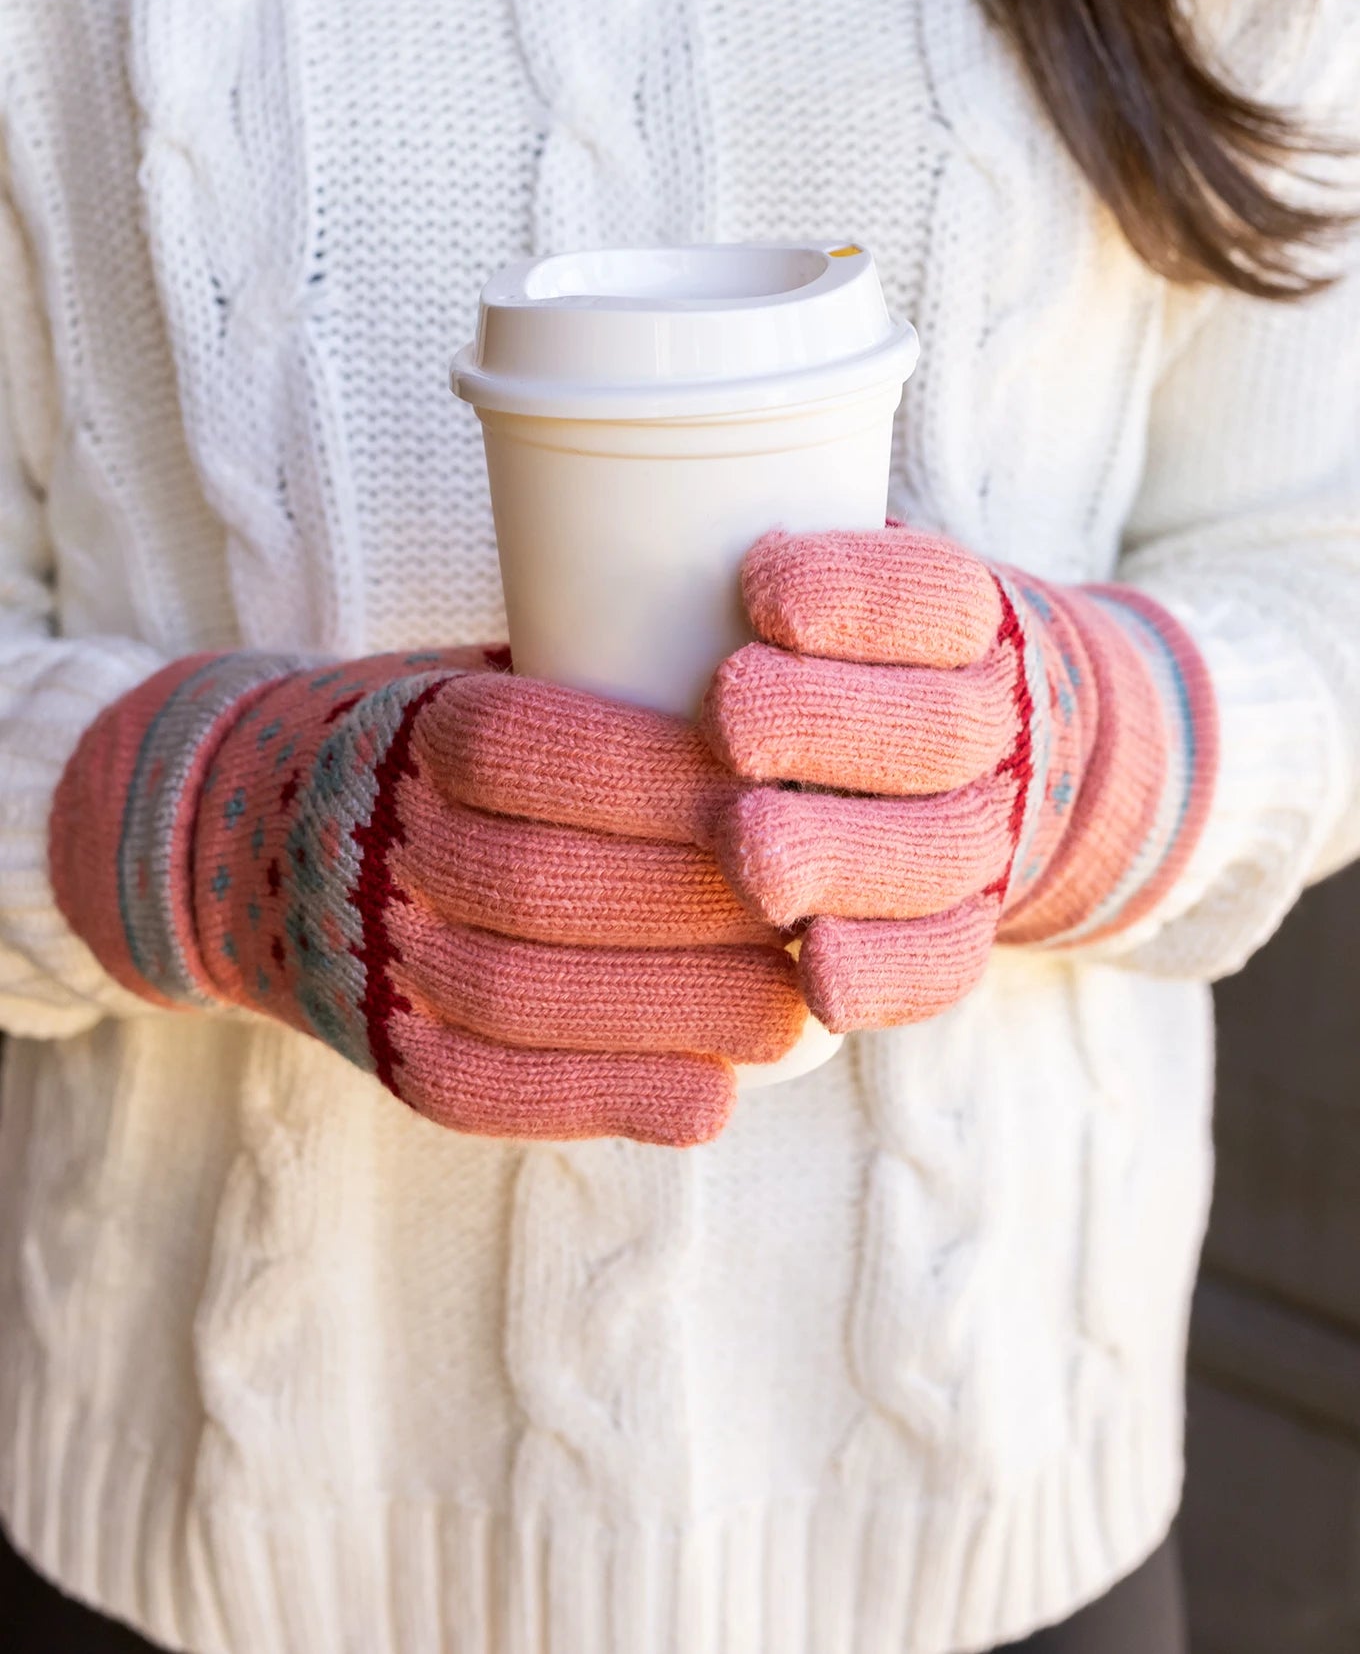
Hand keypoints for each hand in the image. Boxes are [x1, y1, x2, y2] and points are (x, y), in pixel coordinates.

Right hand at [51, 645, 804, 1144]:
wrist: (271, 831)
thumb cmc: (451, 749)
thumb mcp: (504, 680)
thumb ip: (616, 702)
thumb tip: (798, 746)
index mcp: (412, 735)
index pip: (533, 752)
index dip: (662, 778)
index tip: (779, 792)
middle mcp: (376, 848)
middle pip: (539, 884)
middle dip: (690, 906)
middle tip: (813, 916)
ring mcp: (371, 959)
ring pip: (518, 996)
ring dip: (668, 1010)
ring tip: (787, 1012)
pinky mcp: (389, 1054)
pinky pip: (488, 1090)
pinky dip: (604, 1099)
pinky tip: (708, 1100)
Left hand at [703, 526, 1217, 1030]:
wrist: (999, 757)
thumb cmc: (853, 663)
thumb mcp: (840, 592)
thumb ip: (765, 577)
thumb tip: (611, 537)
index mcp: (967, 626)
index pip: (933, 598)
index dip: (855, 594)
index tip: (758, 588)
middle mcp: (993, 729)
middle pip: (938, 731)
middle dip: (826, 723)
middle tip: (726, 718)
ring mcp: (987, 835)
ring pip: (940, 851)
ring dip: (840, 851)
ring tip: (744, 847)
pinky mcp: (964, 928)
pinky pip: (946, 962)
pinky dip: (885, 973)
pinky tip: (816, 970)